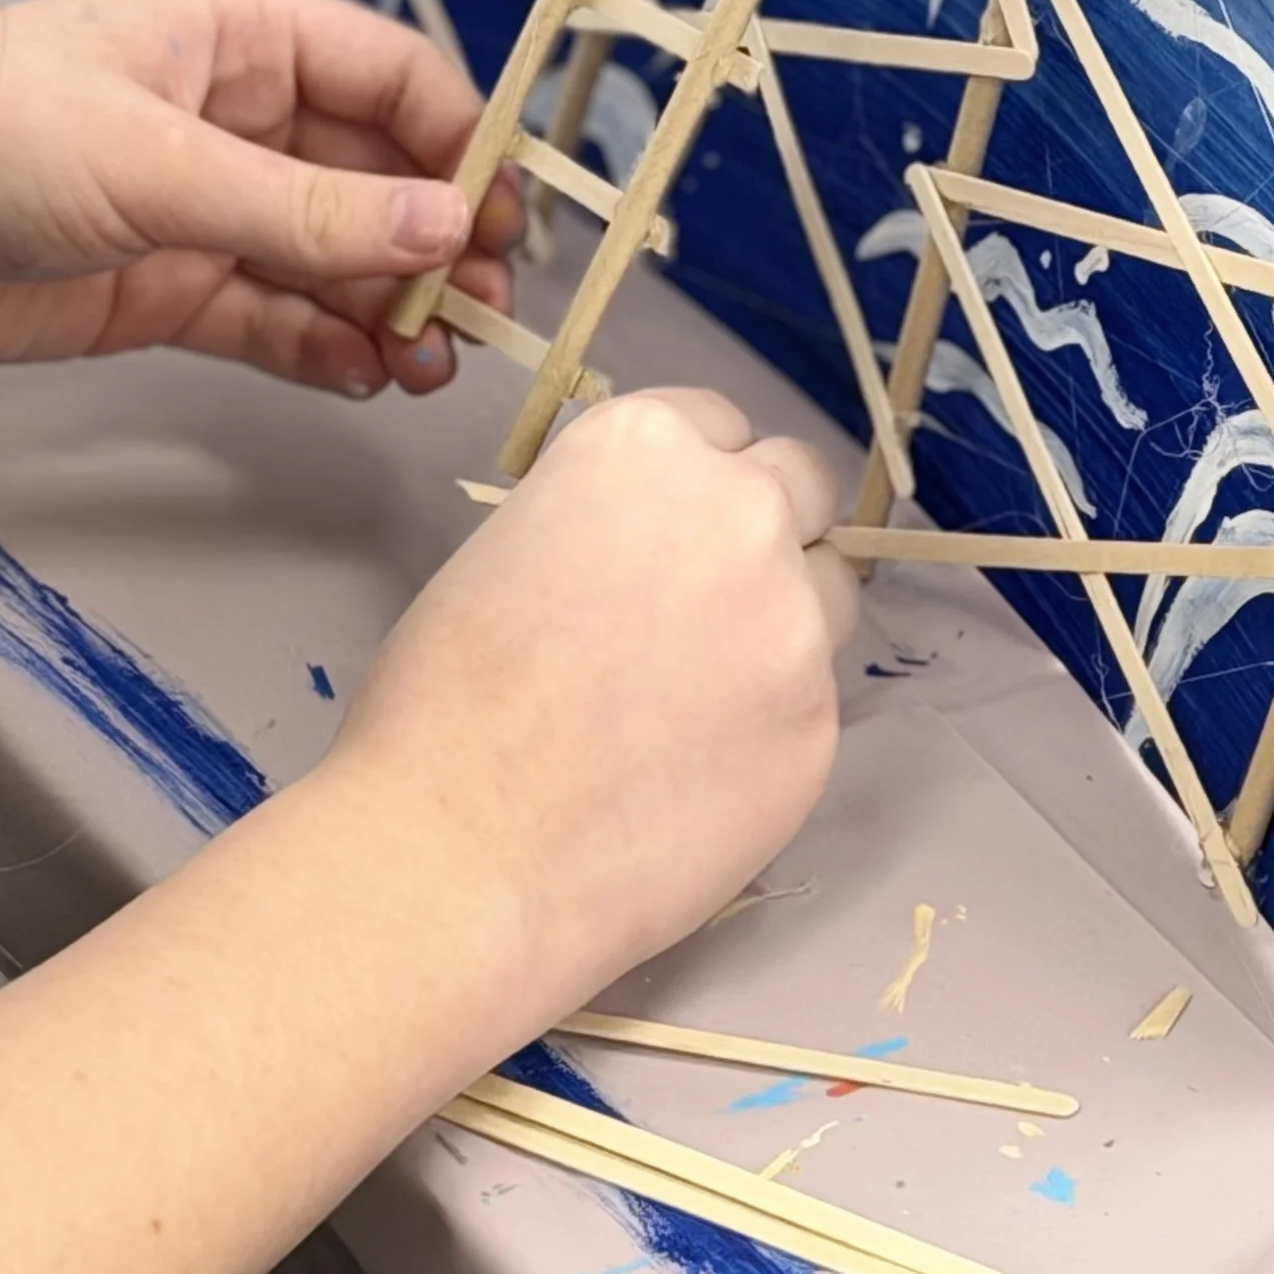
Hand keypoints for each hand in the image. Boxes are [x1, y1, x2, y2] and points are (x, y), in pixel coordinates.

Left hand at [0, 0, 521, 396]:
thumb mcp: (155, 167)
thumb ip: (305, 214)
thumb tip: (446, 231)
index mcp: (234, 34)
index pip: (390, 78)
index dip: (460, 145)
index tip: (506, 226)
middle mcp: (229, 112)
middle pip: (373, 175)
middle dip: (434, 241)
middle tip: (481, 315)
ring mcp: (194, 204)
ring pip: (329, 256)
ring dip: (387, 308)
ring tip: (434, 367)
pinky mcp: (155, 287)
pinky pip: (268, 315)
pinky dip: (322, 347)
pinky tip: (368, 380)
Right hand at [328, 386, 858, 1014]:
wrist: (458, 847)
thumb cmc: (444, 700)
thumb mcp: (514, 545)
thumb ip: (613, 521)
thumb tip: (654, 551)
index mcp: (649, 447)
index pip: (723, 426)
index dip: (699, 480)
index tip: (675, 530)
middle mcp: (741, 510)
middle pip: (802, 488)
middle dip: (770, 529)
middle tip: (708, 604)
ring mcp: (793, 618)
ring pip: (829, 595)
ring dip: (785, 623)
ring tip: (698, 698)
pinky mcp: (818, 724)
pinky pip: (813, 701)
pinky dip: (772, 724)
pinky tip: (695, 772)